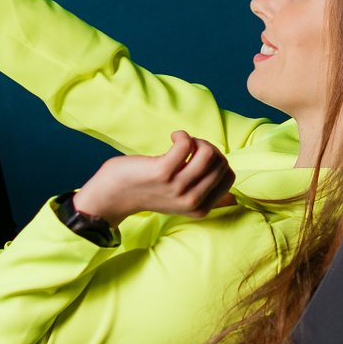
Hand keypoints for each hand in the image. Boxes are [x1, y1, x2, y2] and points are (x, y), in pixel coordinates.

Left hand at [71, 131, 236, 225]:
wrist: (113, 195)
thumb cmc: (148, 190)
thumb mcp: (180, 199)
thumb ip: (201, 191)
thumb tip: (226, 175)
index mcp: (200, 208)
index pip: (229, 177)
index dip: (219, 159)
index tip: (200, 156)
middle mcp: (192, 201)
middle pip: (220, 162)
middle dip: (208, 147)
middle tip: (189, 146)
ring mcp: (178, 188)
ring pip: (208, 153)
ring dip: (195, 140)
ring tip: (180, 142)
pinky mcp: (163, 172)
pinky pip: (187, 144)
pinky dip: (182, 134)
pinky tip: (173, 137)